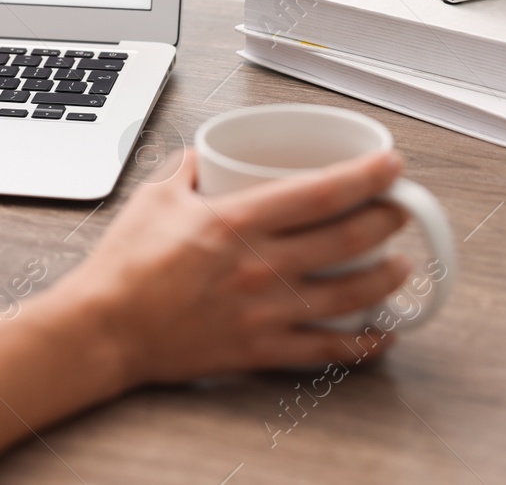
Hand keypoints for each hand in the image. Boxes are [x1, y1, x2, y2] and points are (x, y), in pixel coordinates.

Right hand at [55, 148, 410, 385]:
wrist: (103, 327)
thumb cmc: (123, 265)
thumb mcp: (154, 199)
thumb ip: (186, 171)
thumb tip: (204, 155)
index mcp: (235, 222)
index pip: (318, 193)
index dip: (365, 176)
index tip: (391, 165)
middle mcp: (258, 266)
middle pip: (346, 239)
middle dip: (387, 221)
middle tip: (400, 210)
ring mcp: (263, 311)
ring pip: (348, 295)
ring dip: (386, 278)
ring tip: (402, 265)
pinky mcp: (258, 349)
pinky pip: (324, 350)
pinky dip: (361, 344)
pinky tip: (382, 334)